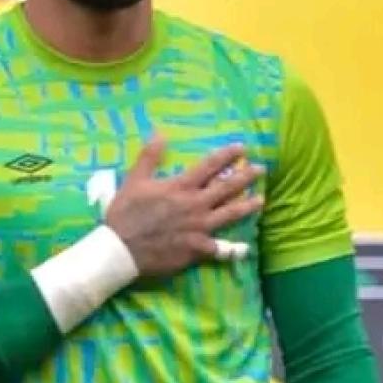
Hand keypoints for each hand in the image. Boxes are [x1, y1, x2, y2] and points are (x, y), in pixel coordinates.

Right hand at [104, 135, 263, 277]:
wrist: (121, 249)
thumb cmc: (126, 213)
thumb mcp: (134, 180)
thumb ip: (149, 156)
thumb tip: (160, 132)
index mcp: (180, 187)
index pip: (209, 166)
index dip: (227, 155)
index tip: (241, 148)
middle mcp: (195, 205)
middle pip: (226, 188)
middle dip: (246, 176)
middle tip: (261, 169)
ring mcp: (199, 228)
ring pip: (229, 215)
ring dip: (247, 206)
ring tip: (261, 200)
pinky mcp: (197, 249)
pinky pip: (220, 249)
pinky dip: (232, 250)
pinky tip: (244, 249)